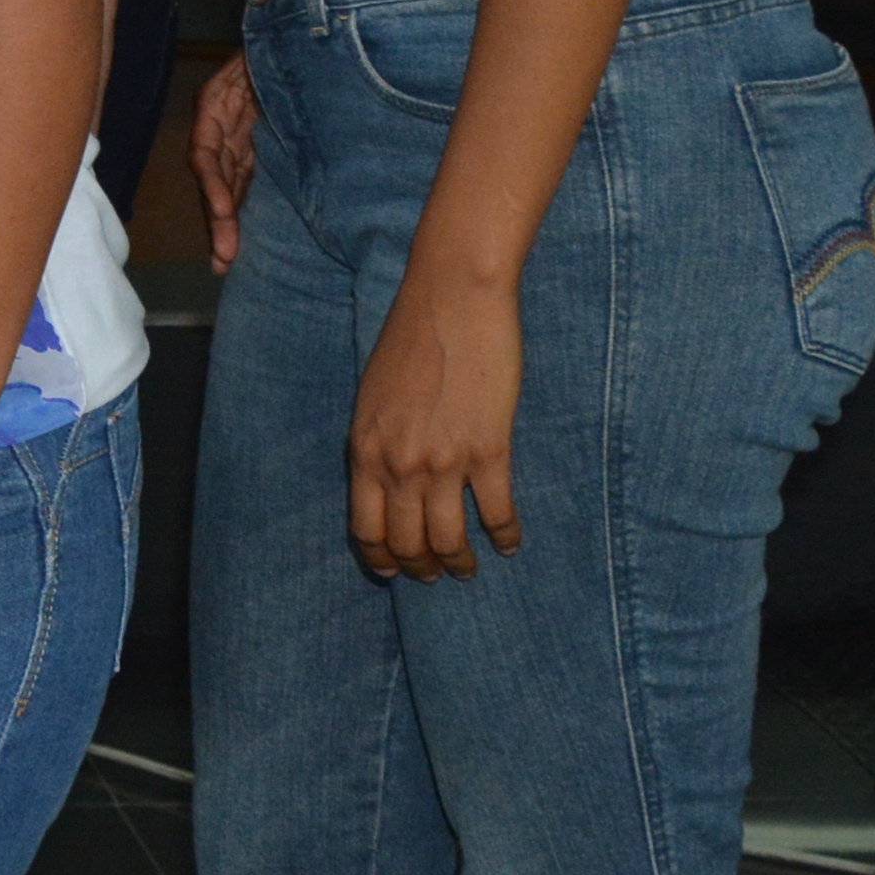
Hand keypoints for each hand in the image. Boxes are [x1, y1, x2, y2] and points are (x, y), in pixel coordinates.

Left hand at [351, 275, 524, 580]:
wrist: (452, 300)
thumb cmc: (411, 338)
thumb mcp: (373, 395)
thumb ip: (377, 440)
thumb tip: (384, 479)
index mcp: (365, 449)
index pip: (365, 527)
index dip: (381, 557)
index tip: (393, 570)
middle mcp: (399, 464)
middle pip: (408, 542)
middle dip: (422, 567)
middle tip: (437, 574)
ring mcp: (444, 461)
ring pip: (450, 540)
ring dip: (461, 563)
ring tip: (470, 569)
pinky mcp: (488, 451)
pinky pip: (497, 513)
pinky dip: (505, 536)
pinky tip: (509, 542)